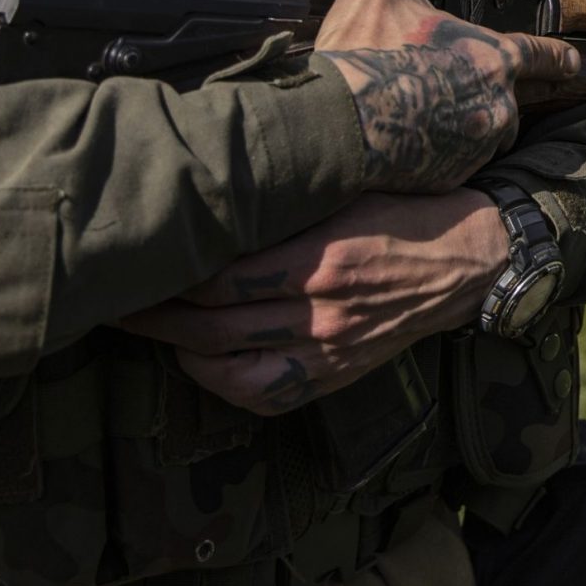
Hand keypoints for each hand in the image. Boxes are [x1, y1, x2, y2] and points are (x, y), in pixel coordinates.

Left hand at [115, 190, 505, 414]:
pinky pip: (264, 394)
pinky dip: (220, 383)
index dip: (171, 271)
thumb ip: (292, 199)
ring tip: (145, 329)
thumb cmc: (409, 213)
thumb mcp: (353, 191)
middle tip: (113, 298)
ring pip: (227, 367)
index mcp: (323, 258)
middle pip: (210, 325)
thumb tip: (220, 193)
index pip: (222, 275)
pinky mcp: (337, 374)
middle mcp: (322, 312)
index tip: (137, 255)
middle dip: (153, 316)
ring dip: (175, 351)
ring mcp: (328, 351)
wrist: (472, 262)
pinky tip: (198, 364)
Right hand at [318, 0, 579, 192]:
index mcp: (494, 59)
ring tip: (421, 116)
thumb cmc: (365, 54)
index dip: (556, 57)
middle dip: (484, 94)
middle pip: (504, 100)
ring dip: (461, 126)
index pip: (539, 54)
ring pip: (480, 134)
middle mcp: (498, 106)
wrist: (336, 125)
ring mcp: (475, 148)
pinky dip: (435, 154)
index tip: (572, 63)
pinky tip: (405, 142)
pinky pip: (451, 165)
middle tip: (447, 90)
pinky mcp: (448, 180)